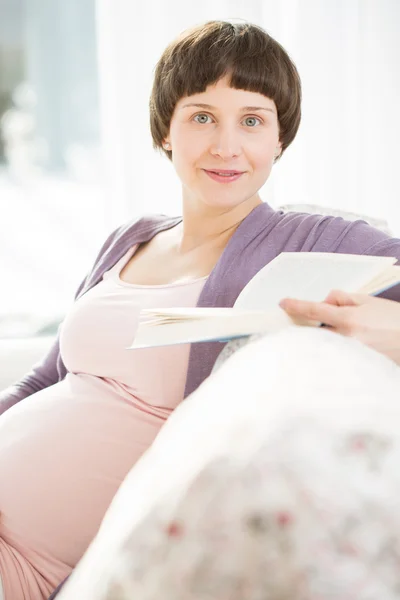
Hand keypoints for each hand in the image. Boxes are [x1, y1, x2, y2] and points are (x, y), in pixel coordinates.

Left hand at [279, 290, 399, 365]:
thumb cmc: (395, 320)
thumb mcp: (370, 302)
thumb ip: (344, 299)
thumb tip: (325, 302)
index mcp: (349, 319)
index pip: (314, 310)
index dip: (296, 306)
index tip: (283, 303)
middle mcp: (346, 339)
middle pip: (315, 332)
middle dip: (313, 327)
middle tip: (318, 323)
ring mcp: (350, 357)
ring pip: (324, 346)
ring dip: (324, 340)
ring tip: (340, 337)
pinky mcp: (356, 369)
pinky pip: (335, 358)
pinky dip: (333, 353)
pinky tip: (344, 348)